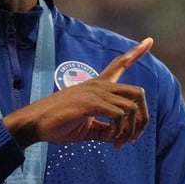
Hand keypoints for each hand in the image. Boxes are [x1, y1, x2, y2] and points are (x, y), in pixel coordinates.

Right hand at [3, 38, 152, 147]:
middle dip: (143, 117)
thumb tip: (118, 137)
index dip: (136, 52)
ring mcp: (95, 93)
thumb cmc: (57, 124)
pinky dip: (119, 131)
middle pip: (137, 92)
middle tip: (134, 137)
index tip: (149, 41)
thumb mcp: (86, 127)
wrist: (35, 123)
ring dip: (130, 129)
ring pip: (131, 106)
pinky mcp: (90, 103)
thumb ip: (104, 129)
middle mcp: (98, 85)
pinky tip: (110, 139)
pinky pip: (118, 115)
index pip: (119, 64)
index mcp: (97, 86)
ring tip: (119, 143)